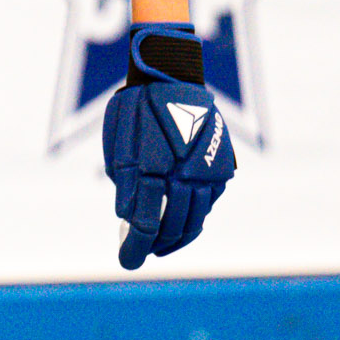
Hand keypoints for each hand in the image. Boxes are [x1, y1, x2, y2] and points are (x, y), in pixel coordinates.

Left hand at [102, 24, 234, 270]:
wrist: (171, 78)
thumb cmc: (135, 112)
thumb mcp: (119, 149)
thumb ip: (126, 188)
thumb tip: (131, 221)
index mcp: (152, 168)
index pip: (145, 225)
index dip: (135, 249)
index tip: (128, 262)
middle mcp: (184, 173)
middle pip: (172, 226)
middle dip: (154, 245)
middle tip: (142, 252)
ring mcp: (206, 171)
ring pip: (196, 219)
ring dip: (177, 237)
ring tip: (162, 244)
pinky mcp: (220, 166)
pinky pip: (209, 202)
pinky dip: (195, 216)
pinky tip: (182, 222)